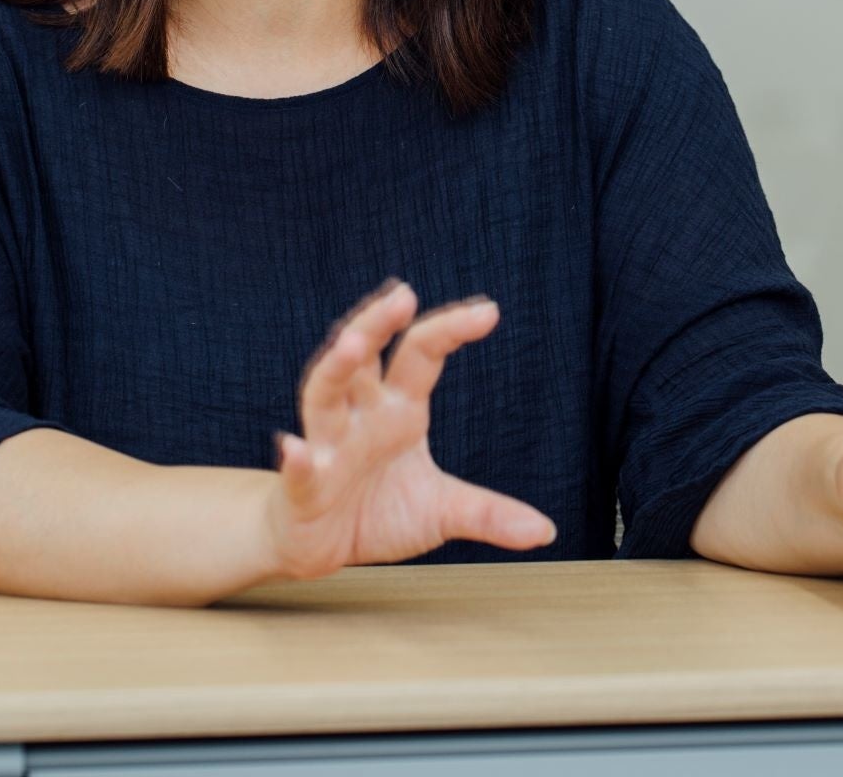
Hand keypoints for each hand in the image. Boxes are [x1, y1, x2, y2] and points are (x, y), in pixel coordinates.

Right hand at [263, 279, 556, 579]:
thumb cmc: (374, 511)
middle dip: (378, 322)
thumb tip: (546, 530)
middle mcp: (360, 416)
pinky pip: (300, 469)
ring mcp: (328, 446)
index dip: (450, 330)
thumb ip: (487, 513)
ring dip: (336, 369)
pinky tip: (296, 447)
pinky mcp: (304, 488)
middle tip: (403, 295)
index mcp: (398, 411)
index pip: (421, 355)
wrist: (316, 545)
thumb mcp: (440, 511)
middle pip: (364, 357)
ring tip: (353, 345)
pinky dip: (297, 459)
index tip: (488, 311)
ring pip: (324, 394)